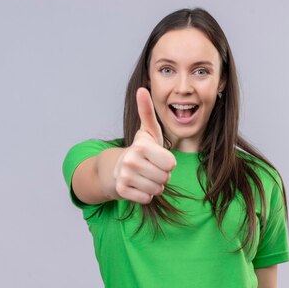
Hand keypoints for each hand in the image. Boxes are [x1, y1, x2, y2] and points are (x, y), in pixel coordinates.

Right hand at [113, 88, 176, 203]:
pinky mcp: (121, 191)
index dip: (168, 163)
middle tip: (150, 168)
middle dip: (162, 176)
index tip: (157, 158)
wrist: (117, 169)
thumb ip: (147, 111)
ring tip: (145, 177)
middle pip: (165, 178)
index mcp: (141, 147)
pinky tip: (138, 186)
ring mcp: (124, 177)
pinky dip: (146, 195)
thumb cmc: (141, 150)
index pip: (171, 164)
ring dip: (154, 186)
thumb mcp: (148, 132)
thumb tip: (142, 89)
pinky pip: (147, 198)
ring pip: (157, 189)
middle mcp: (130, 161)